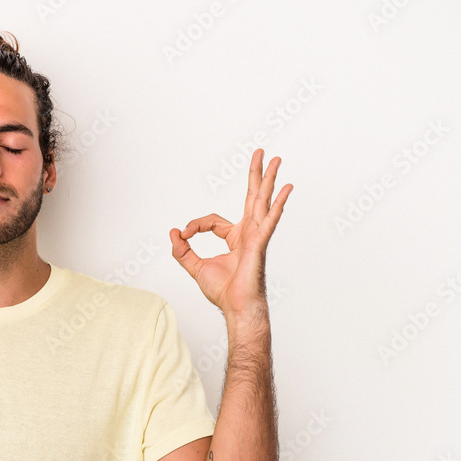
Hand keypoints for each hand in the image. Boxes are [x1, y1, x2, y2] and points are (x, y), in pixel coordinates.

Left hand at [170, 149, 291, 318]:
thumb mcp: (194, 267)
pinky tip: (287, 189)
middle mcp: (248, 233)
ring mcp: (256, 236)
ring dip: (269, 180)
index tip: (184, 234)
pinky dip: (278, 204)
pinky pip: (269, 220)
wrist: (236, 307)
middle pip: (252, 197)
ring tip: (276, 159)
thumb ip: (182, 250)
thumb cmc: (223, 291)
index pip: (213, 220)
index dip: (195, 225)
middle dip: (256, 175)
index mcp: (235, 237)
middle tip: (260, 153)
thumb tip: (173, 233)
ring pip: (262, 202)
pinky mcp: (259, 243)